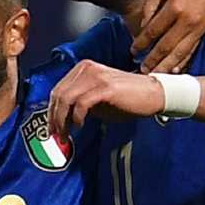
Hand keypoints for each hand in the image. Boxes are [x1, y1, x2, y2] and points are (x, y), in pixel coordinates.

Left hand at [46, 60, 164, 140]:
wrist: (152, 94)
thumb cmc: (127, 99)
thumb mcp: (98, 100)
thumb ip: (79, 104)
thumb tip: (62, 120)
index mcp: (82, 68)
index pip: (58, 89)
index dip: (51, 111)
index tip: (52, 128)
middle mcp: (86, 68)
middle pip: (59, 94)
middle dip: (54, 118)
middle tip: (56, 136)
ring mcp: (96, 76)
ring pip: (66, 98)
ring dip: (62, 120)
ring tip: (66, 135)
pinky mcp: (105, 87)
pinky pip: (82, 103)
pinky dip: (77, 117)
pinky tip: (79, 126)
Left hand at [131, 0, 204, 72]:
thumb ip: (151, 4)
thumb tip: (144, 26)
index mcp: (174, 7)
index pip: (153, 30)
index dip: (141, 42)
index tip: (133, 50)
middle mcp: (186, 21)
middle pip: (165, 46)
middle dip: (152, 60)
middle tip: (142, 70)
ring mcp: (196, 28)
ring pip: (179, 53)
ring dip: (166, 66)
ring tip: (155, 75)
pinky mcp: (203, 32)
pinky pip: (191, 51)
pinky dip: (183, 62)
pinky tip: (175, 71)